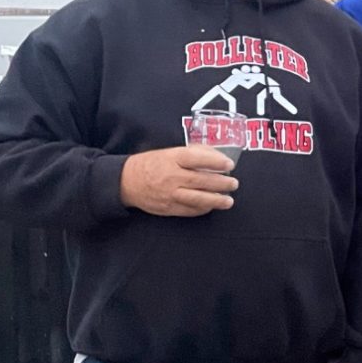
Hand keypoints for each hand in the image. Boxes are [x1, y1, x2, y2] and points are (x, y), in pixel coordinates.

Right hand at [120, 146, 236, 216]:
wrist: (127, 181)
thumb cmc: (152, 164)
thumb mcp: (170, 152)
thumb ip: (193, 153)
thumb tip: (217, 155)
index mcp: (172, 158)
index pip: (196, 159)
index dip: (215, 161)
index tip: (229, 164)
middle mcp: (171, 176)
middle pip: (200, 180)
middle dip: (221, 183)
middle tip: (234, 183)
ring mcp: (169, 194)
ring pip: (197, 198)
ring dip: (216, 200)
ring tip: (229, 200)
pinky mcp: (168, 208)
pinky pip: (189, 210)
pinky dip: (203, 208)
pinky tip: (212, 206)